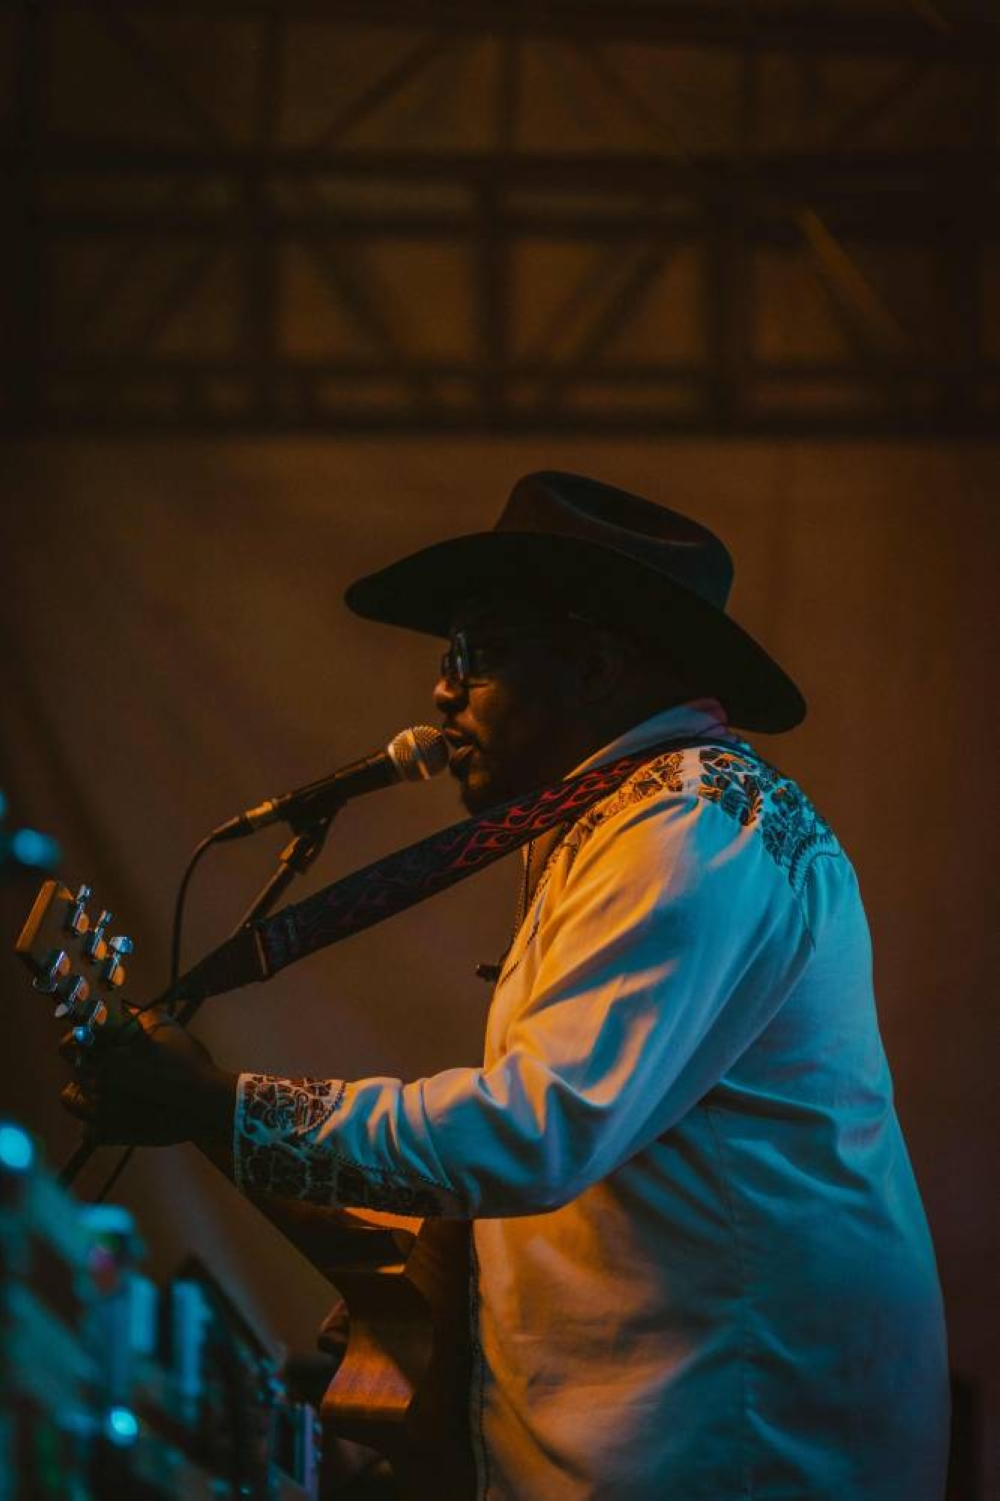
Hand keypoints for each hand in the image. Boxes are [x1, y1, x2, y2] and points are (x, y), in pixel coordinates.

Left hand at [60, 1005, 237, 1146]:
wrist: (205, 1104)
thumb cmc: (187, 1062)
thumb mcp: (164, 1027)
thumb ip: (134, 1015)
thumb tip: (117, 1010)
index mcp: (105, 1055)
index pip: (71, 1043)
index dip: (83, 1036)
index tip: (96, 1036)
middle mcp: (96, 1083)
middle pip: (77, 1068)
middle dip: (92, 1061)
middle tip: (116, 1059)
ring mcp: (100, 1112)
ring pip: (72, 1098)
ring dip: (86, 1090)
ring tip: (110, 1085)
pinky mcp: (110, 1135)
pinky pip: (87, 1130)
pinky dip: (97, 1122)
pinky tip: (116, 1111)